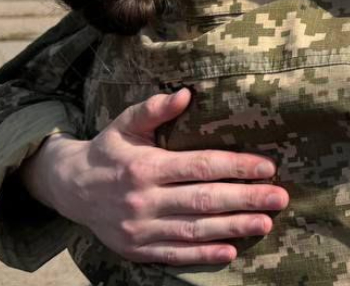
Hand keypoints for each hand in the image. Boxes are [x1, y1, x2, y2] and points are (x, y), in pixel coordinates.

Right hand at [22, 88, 287, 264]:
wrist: (69, 188)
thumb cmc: (108, 151)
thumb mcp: (125, 124)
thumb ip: (154, 108)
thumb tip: (185, 93)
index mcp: (145, 166)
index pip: (200, 166)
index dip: (236, 167)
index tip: (267, 168)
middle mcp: (143, 199)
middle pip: (203, 200)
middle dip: (245, 199)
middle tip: (280, 198)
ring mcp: (140, 228)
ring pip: (194, 230)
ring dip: (233, 228)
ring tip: (265, 222)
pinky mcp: (137, 249)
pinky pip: (175, 254)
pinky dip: (203, 254)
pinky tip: (230, 249)